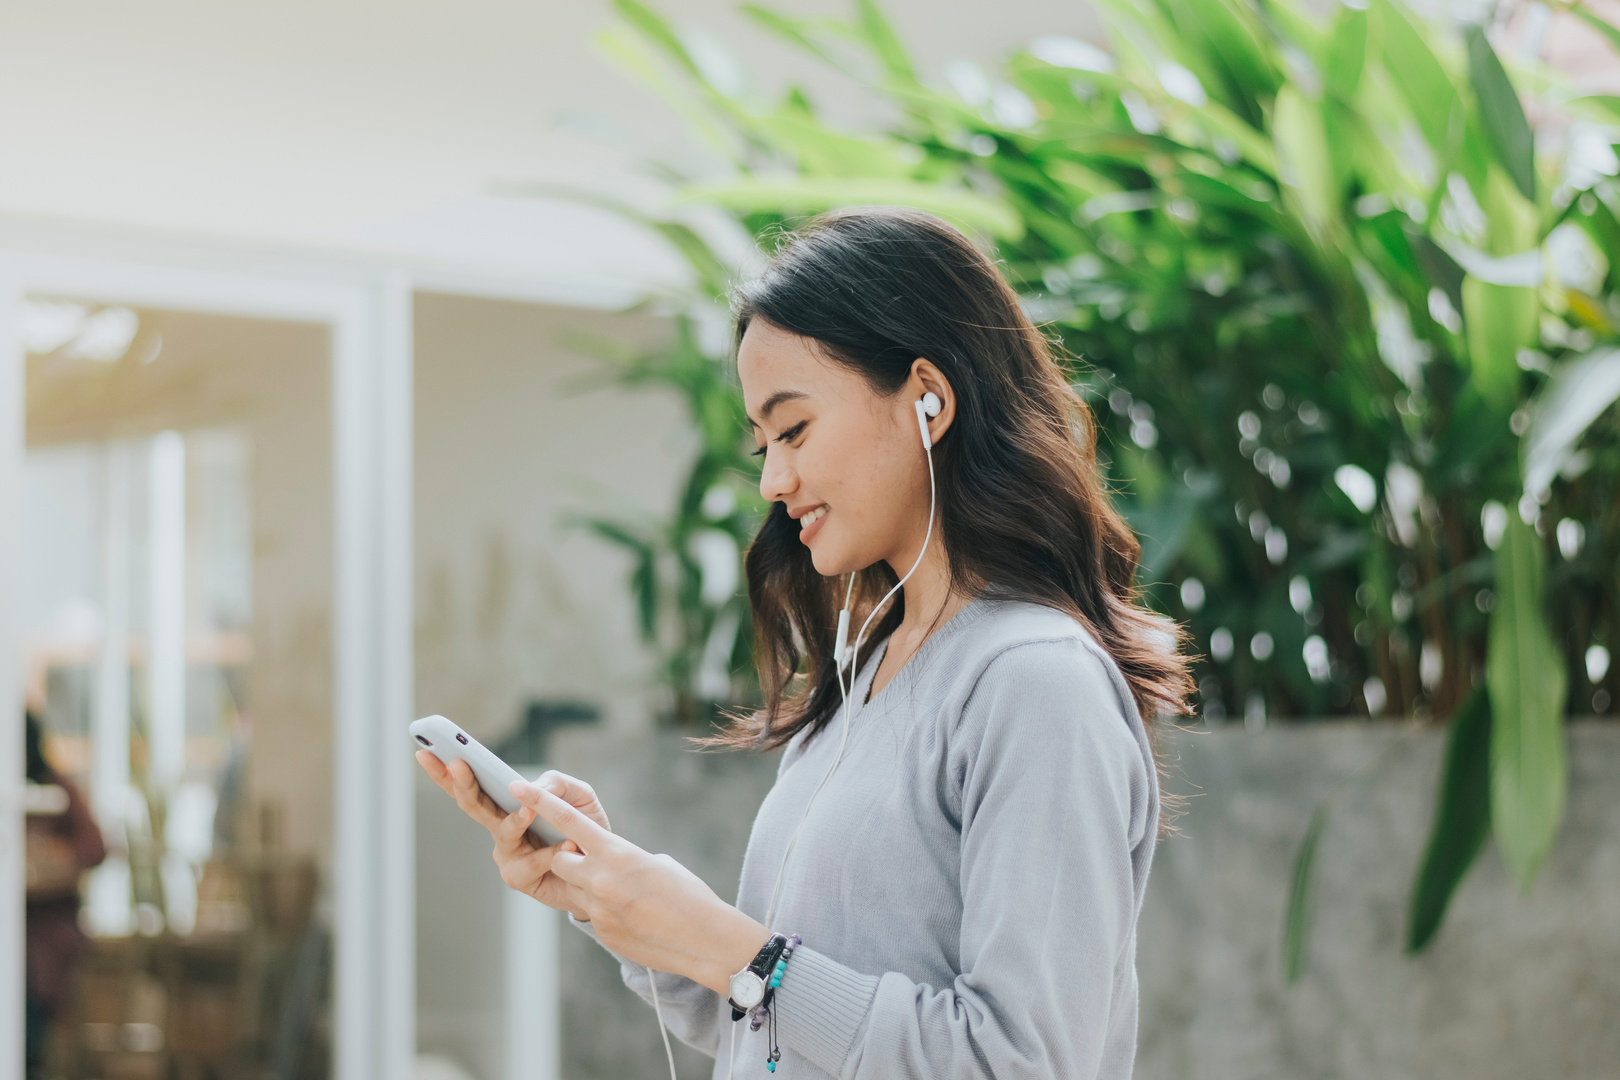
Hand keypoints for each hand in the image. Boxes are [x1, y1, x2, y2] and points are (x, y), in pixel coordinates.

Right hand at [415, 752, 606, 920]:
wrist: (602, 870)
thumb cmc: (584, 829)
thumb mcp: (578, 796)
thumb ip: (557, 784)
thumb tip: (530, 788)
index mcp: (505, 804)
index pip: (470, 785)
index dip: (445, 770)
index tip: (425, 750)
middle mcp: (499, 829)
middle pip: (472, 804)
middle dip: (462, 783)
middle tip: (458, 763)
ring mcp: (506, 854)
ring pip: (503, 833)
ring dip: (516, 820)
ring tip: (531, 810)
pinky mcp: (520, 878)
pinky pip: (533, 861)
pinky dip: (553, 851)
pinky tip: (569, 845)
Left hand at [514, 782, 771, 993]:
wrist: (705, 940)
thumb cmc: (689, 895)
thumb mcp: (656, 864)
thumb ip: (623, 858)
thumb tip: (607, 862)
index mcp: (618, 853)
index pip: (569, 821)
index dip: (541, 801)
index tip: (518, 786)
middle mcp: (602, 879)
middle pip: (560, 859)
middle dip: (569, 857)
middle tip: (593, 861)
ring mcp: (600, 908)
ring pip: (573, 887)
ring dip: (584, 884)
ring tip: (618, 891)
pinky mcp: (604, 932)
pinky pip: (591, 913)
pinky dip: (606, 910)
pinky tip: (635, 917)